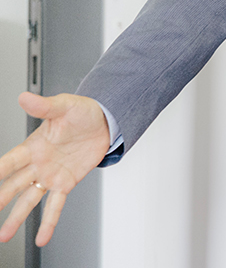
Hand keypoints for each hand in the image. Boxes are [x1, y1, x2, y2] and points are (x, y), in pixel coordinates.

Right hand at [0, 93, 110, 246]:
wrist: (106, 121)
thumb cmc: (82, 112)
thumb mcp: (64, 105)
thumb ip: (44, 105)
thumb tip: (24, 97)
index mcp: (33, 146)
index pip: (9, 162)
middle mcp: (38, 164)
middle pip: (14, 185)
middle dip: (0, 199)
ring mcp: (50, 175)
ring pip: (29, 200)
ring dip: (16, 218)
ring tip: (4, 235)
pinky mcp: (66, 183)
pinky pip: (55, 205)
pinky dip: (49, 222)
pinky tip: (42, 237)